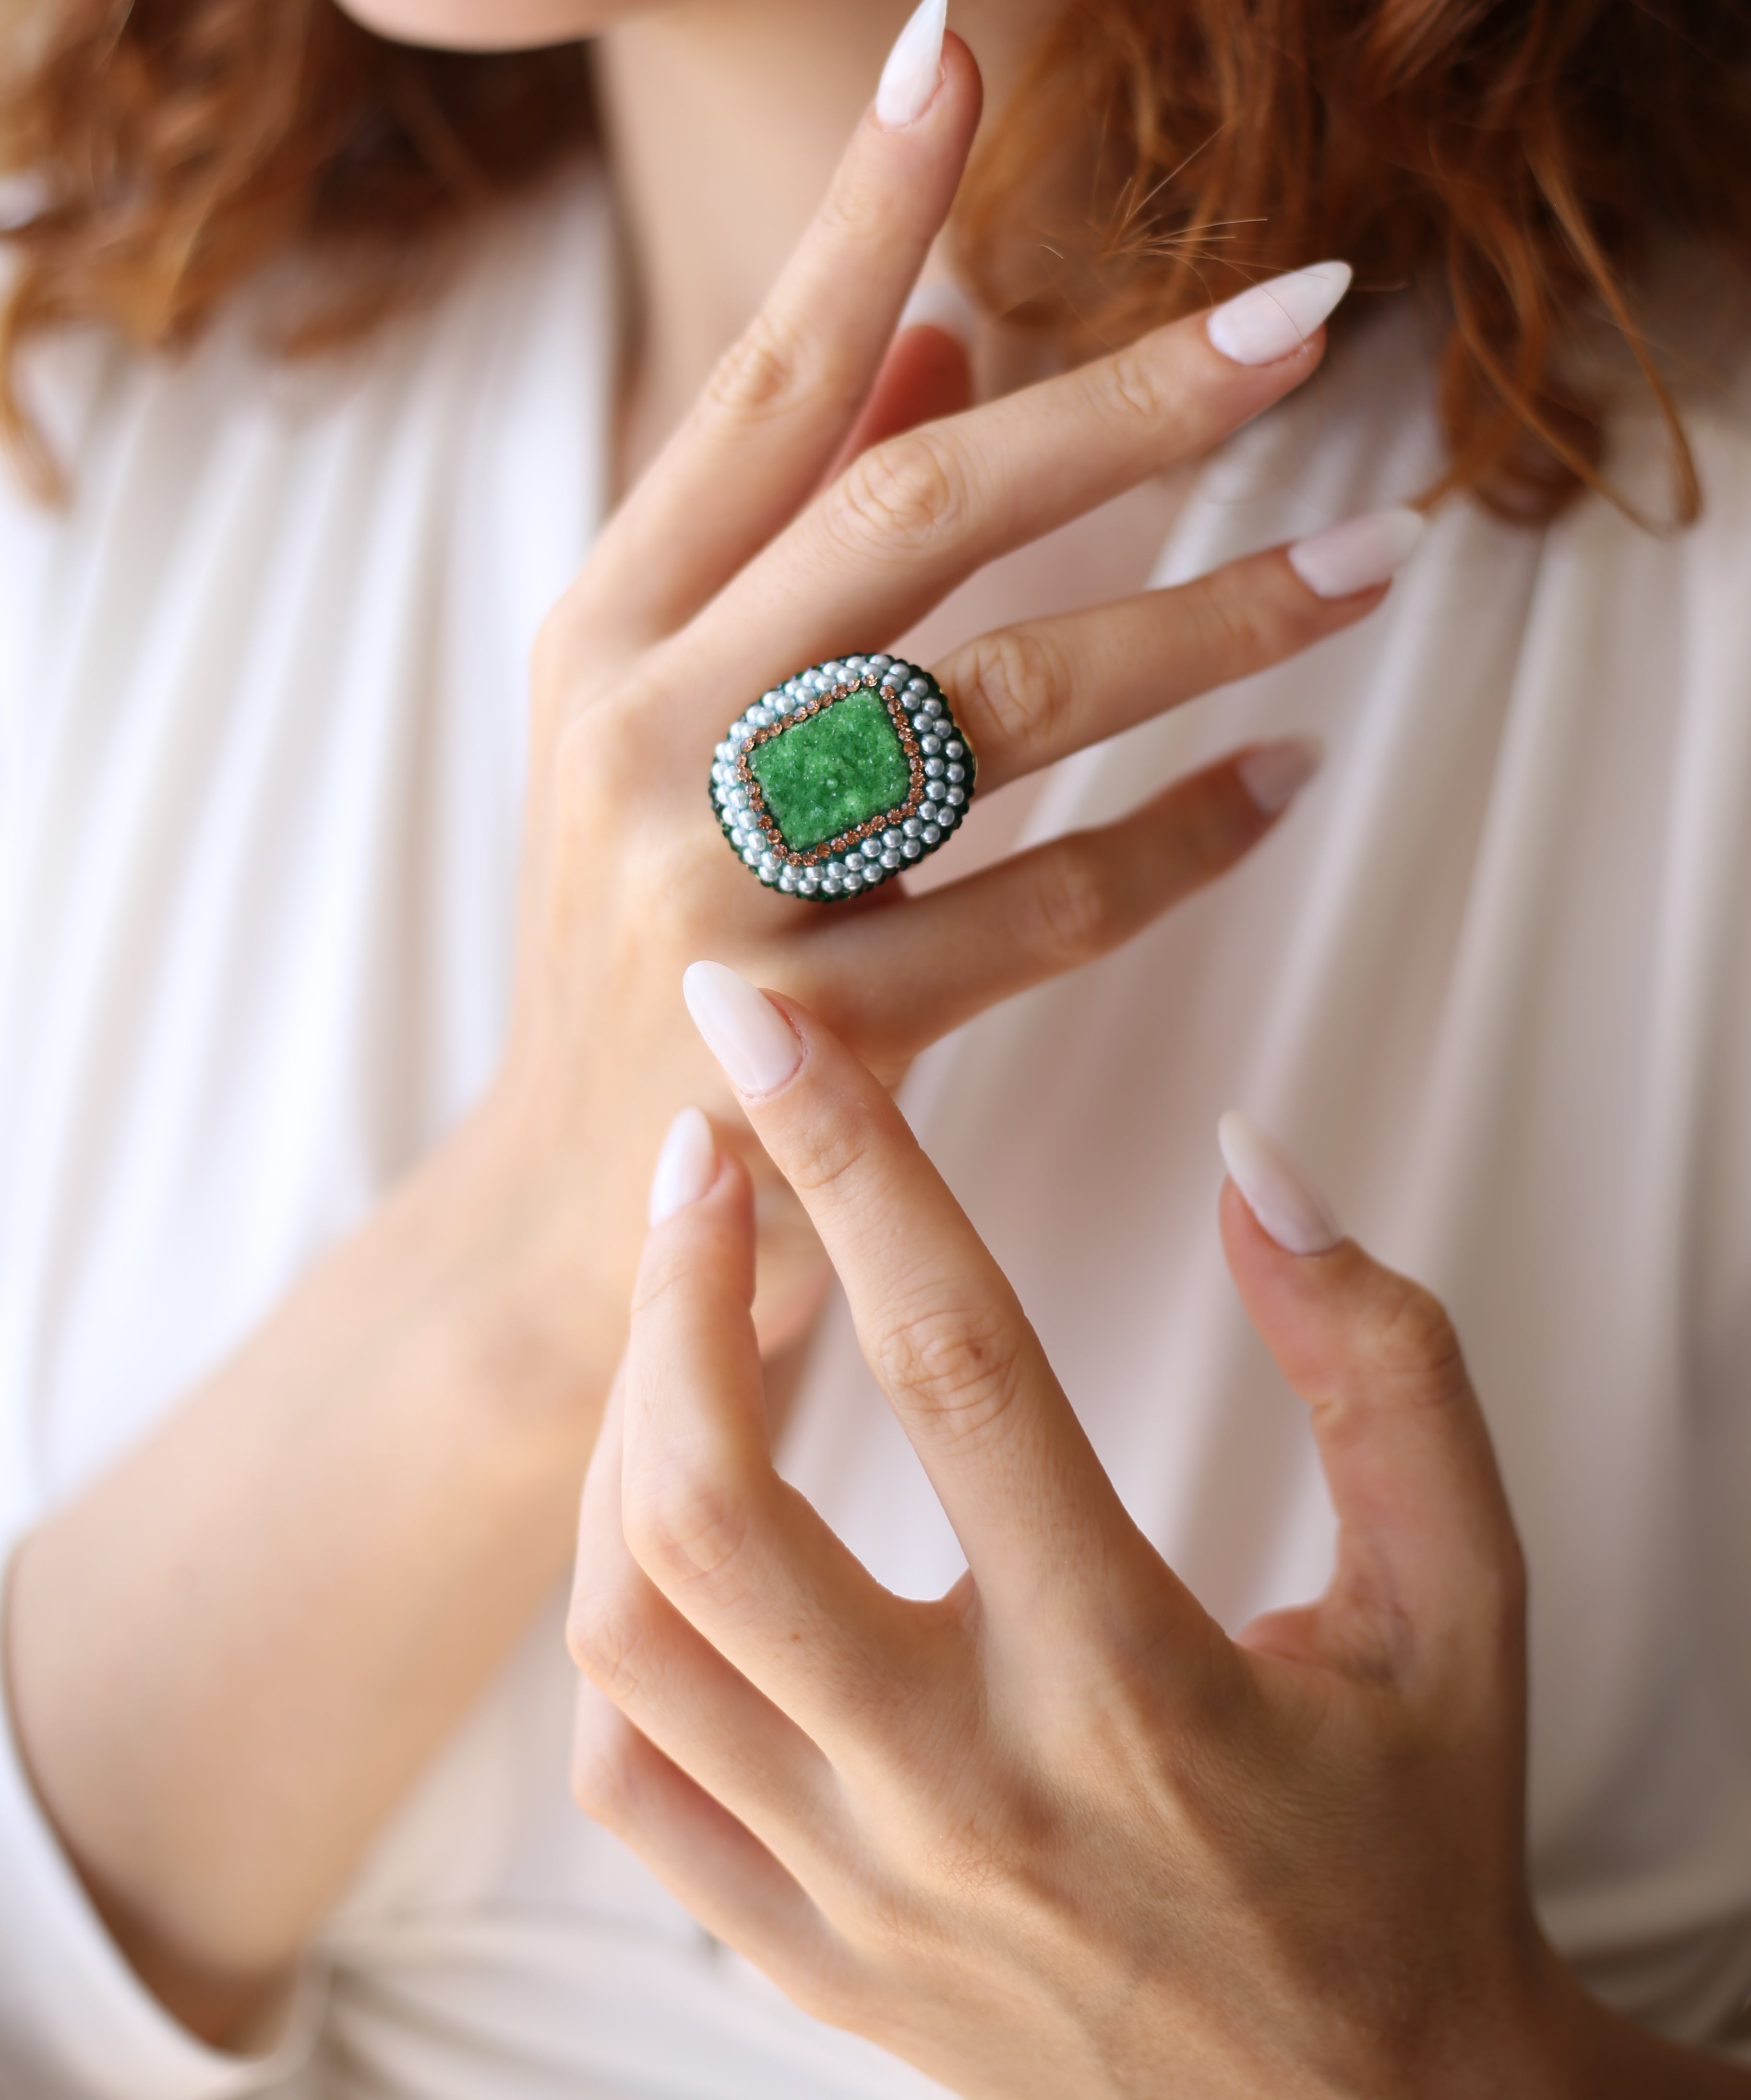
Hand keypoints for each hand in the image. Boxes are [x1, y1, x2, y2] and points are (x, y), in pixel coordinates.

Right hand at [485, 6, 1382, 1376]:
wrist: (575, 1220)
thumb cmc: (637, 931)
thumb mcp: (657, 711)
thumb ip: (779, 526)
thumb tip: (926, 335)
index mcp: (608, 621)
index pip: (761, 379)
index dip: (862, 205)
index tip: (962, 40)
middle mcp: (644, 723)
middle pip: (914, 504)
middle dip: (1124, 400)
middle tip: (1311, 313)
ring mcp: (715, 881)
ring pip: (1004, 699)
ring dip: (1210, 616)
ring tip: (1377, 556)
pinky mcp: (813, 1036)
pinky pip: (1044, 908)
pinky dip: (1183, 843)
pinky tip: (1288, 784)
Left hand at [568, 975, 1738, 2099]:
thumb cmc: (1414, 1834)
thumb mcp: (1463, 1592)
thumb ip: (1381, 1363)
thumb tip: (1257, 1167)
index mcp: (1130, 1682)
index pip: (956, 1362)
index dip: (852, 1158)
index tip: (764, 1023)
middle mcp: (963, 1792)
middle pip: (714, 1508)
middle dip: (673, 1290)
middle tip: (699, 1148)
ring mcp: (860, 1888)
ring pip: (635, 1631)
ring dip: (625, 1436)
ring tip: (684, 1312)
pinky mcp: (807, 1956)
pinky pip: (631, 1777)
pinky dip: (622, 1620)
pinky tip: (673, 1519)